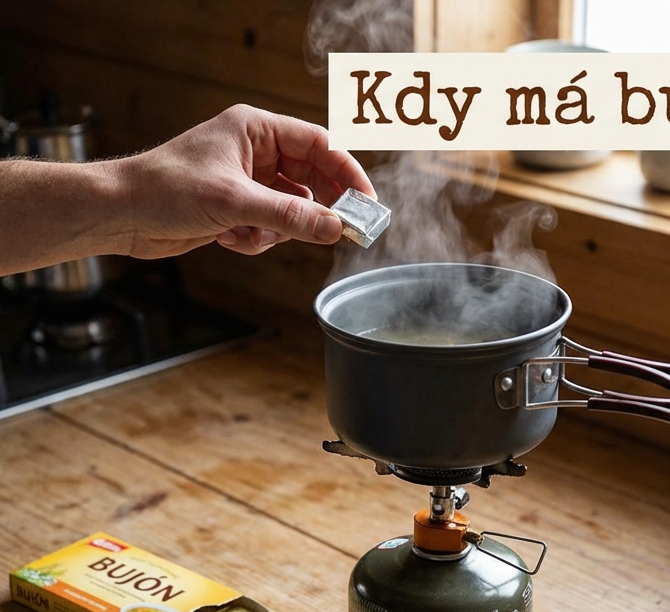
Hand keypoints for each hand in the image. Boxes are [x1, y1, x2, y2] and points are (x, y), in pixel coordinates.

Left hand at [111, 103, 373, 256]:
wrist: (118, 214)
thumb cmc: (164, 189)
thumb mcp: (235, 203)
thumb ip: (291, 217)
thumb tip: (335, 228)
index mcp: (256, 129)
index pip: (320, 145)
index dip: (348, 173)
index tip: (367, 203)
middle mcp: (255, 151)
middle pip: (312, 179)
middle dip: (317, 209)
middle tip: (337, 232)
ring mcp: (247, 181)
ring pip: (292, 210)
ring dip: (277, 230)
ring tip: (249, 233)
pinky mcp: (237, 208)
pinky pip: (271, 227)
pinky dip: (256, 239)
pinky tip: (227, 239)